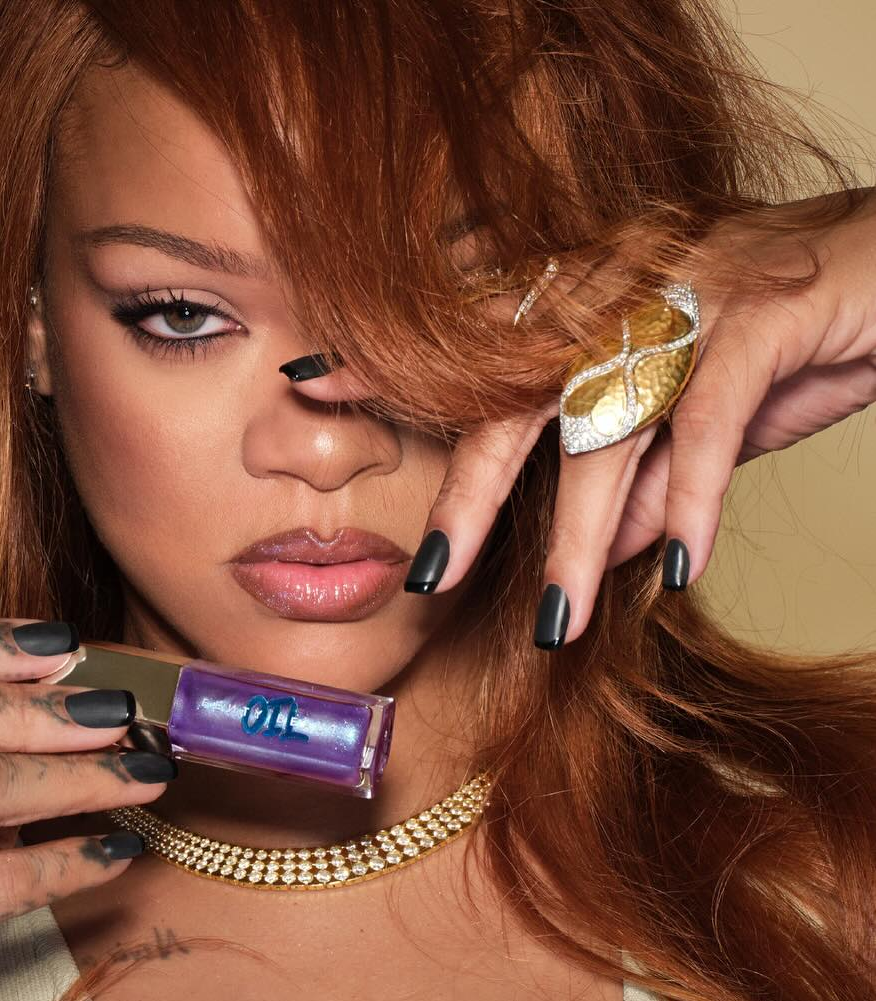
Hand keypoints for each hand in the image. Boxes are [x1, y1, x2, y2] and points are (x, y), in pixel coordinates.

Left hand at [284, 188, 875, 647]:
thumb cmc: (785, 330)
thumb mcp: (696, 414)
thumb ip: (644, 472)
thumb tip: (601, 550)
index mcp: (589, 291)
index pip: (473, 341)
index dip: (391, 364)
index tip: (312, 390)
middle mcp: (622, 283)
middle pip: (520, 394)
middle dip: (471, 492)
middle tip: (431, 577)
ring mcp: (688, 292)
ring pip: (608, 425)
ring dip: (581, 535)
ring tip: (559, 620)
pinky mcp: (764, 310)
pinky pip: (708, 420)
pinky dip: (693, 499)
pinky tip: (675, 569)